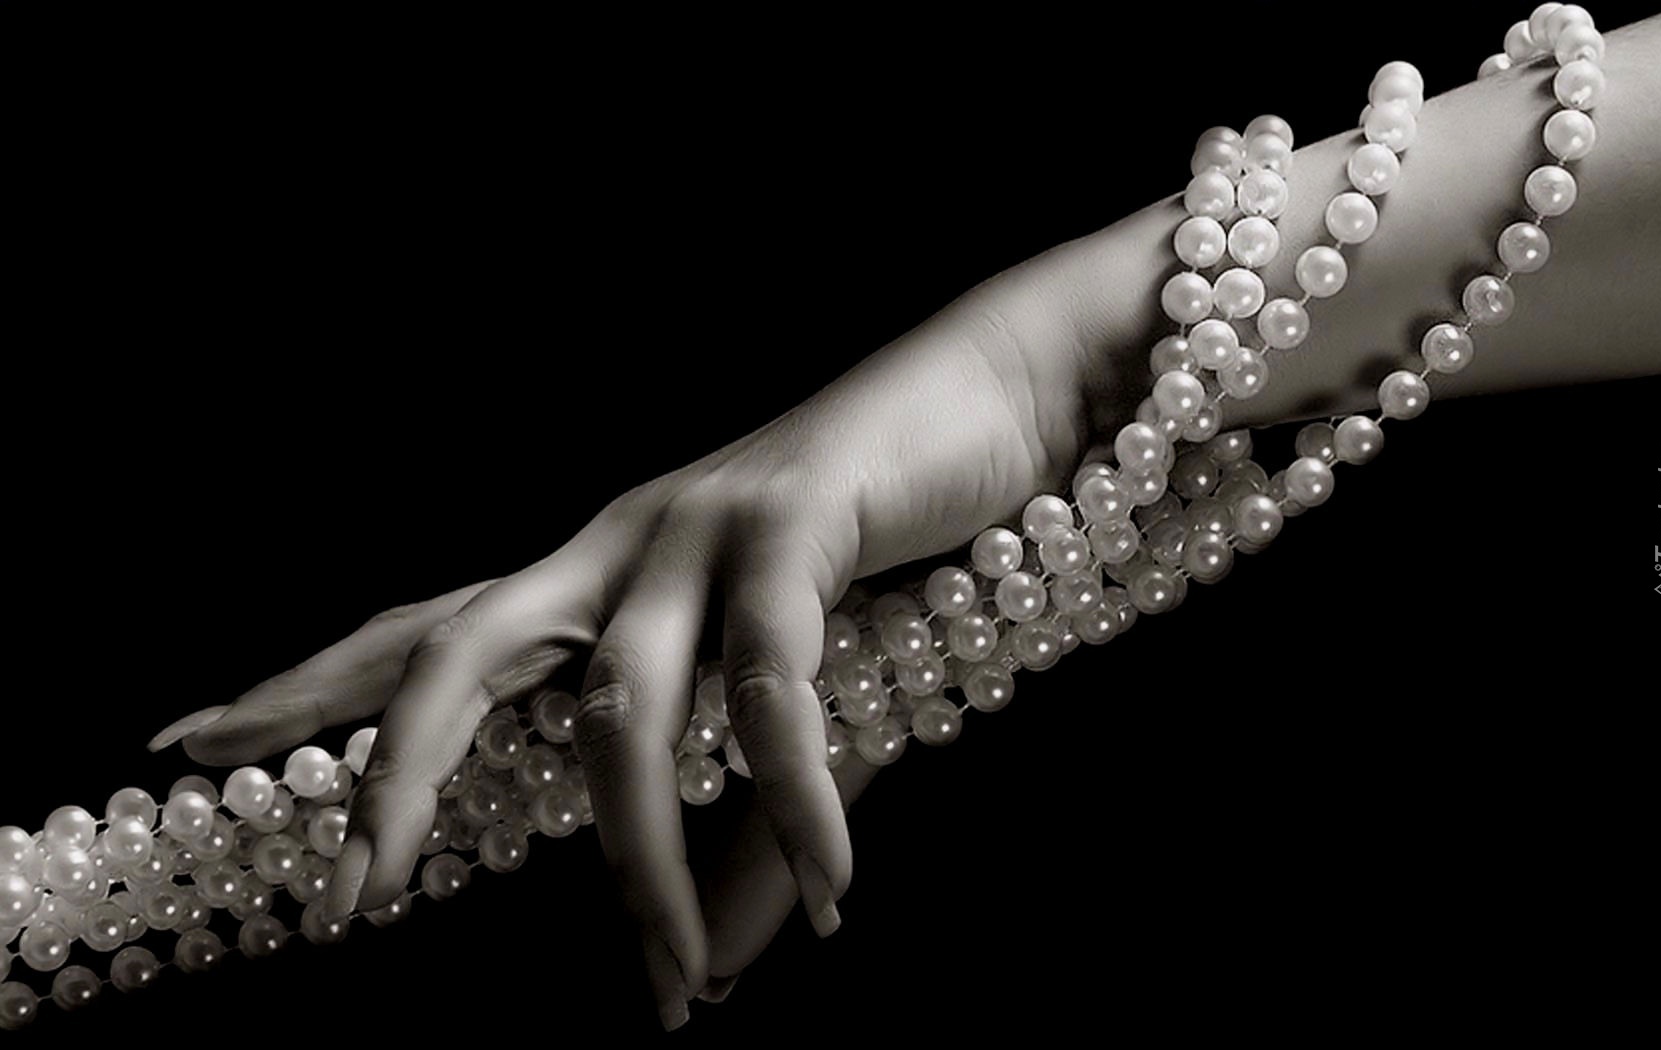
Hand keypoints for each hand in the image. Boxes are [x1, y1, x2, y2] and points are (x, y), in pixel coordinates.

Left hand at [150, 244, 1112, 1028]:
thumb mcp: (799, 707)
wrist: (999, 391)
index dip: (311, 683)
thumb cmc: (886, 547)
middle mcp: (620, 539)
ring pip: (619, 707)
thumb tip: (703, 975)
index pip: (429, 626)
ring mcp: (700, 524)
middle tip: (347, 898)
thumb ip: (738, 838)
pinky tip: (830, 887)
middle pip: (459, 646)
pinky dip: (795, 800)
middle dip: (391, 770)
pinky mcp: (795, 518)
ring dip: (640, 859)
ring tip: (676, 982)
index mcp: (599, 570)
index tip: (191, 737)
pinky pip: (772, 685)